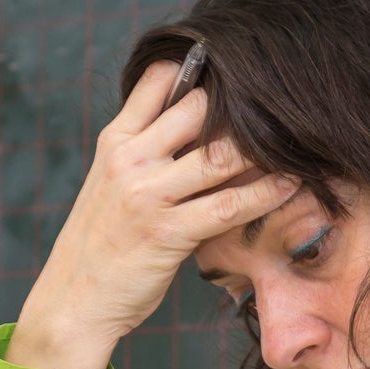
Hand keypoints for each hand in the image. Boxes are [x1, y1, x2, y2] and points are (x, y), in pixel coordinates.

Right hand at [7, 60, 299, 368]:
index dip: (198, 67)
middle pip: (197, 109)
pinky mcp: (168, 232)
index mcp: (115, 140)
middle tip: (282, 108)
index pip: (157, 80)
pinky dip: (267, 193)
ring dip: (264, 149)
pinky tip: (291, 185)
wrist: (72, 300)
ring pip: (220, 155)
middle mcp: (130, 159)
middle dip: (242, 106)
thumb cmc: (102, 242)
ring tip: (298, 144)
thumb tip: (201, 123)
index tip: (236, 69)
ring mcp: (148, 194)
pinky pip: (230, 205)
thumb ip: (147, 151)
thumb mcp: (112, 183)